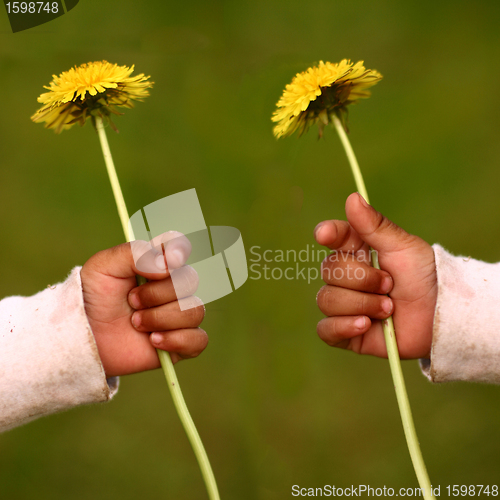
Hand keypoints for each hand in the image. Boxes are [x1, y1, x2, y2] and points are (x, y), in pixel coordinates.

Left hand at [81, 232, 207, 376]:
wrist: (85, 338)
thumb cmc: (94, 299)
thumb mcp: (103, 266)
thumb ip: (135, 253)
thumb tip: (168, 265)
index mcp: (157, 262)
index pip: (181, 246)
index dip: (180, 250)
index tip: (170, 261)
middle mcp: (173, 286)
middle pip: (189, 281)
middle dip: (157, 294)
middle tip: (131, 301)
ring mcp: (179, 314)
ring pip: (194, 311)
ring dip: (161, 318)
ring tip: (135, 324)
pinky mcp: (181, 342)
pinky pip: (198, 339)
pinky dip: (176, 340)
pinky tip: (153, 341)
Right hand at [315, 193, 436, 358]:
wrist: (441, 316)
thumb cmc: (424, 276)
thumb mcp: (402, 246)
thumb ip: (375, 225)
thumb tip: (352, 198)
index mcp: (357, 251)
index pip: (333, 237)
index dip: (327, 234)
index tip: (325, 234)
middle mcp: (346, 277)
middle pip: (328, 271)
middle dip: (363, 280)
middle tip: (390, 285)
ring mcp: (344, 305)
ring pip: (327, 300)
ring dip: (361, 304)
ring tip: (389, 310)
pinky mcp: (346, 332)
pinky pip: (325, 329)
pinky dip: (342, 326)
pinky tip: (364, 326)